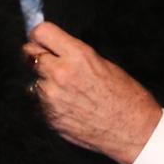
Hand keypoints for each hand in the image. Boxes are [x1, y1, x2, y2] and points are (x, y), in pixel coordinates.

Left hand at [24, 22, 161, 163]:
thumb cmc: (126, 98)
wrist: (133, 131)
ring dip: (45, 83)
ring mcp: (52, 98)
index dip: (40, 35)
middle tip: (51, 63)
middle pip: (30, 55)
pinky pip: (41, 103)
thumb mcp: (103, 64)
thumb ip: (74, 55)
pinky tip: (71, 106)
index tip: (41, 40)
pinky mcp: (50, 117)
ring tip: (69, 91)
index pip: (41, 32)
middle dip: (39, 57)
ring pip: (35, 81)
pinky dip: (51, 103)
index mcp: (78, 56)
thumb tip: (54, 50)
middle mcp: (60, 74)